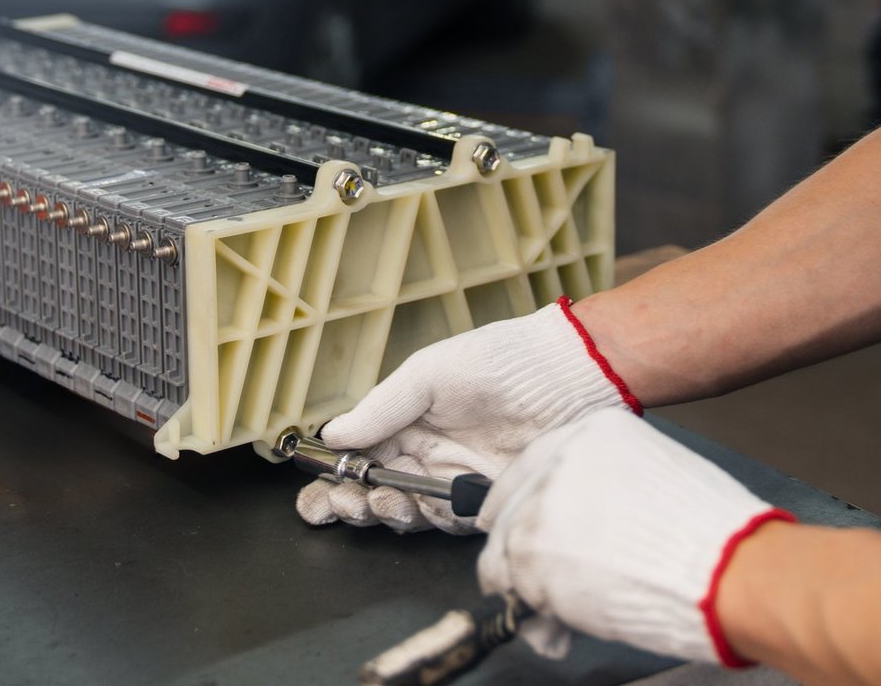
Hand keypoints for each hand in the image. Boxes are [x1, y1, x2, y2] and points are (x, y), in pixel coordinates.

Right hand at [295, 299, 638, 533]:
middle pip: (375, 490)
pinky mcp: (485, 499)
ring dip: (386, 511)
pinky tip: (417, 505)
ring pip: (406, 510)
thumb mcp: (428, 375)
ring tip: (379, 501)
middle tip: (342, 504)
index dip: (333, 479)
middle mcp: (425, 453)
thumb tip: (332, 435)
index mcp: (406, 421)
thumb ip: (382, 408)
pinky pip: (447, 520)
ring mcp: (454, 478)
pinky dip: (427, 517)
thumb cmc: (497, 361)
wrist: (566, 376)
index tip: (314, 497)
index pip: (359, 456)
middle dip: (352, 503)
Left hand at [476, 408, 793, 664]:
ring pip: (505, 547)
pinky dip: (530, 607)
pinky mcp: (533, 551)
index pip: (533, 465)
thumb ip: (606, 488)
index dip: (523, 500)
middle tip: (532, 572)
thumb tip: (580, 522)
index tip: (513, 518)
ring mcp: (541, 504)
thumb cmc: (711, 534)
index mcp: (590, 434)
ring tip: (561, 604)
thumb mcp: (657, 476)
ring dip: (528, 581)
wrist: (727, 568)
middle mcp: (559, 461)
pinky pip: (511, 584)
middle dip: (519, 543)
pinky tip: (559, 618)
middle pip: (511, 504)